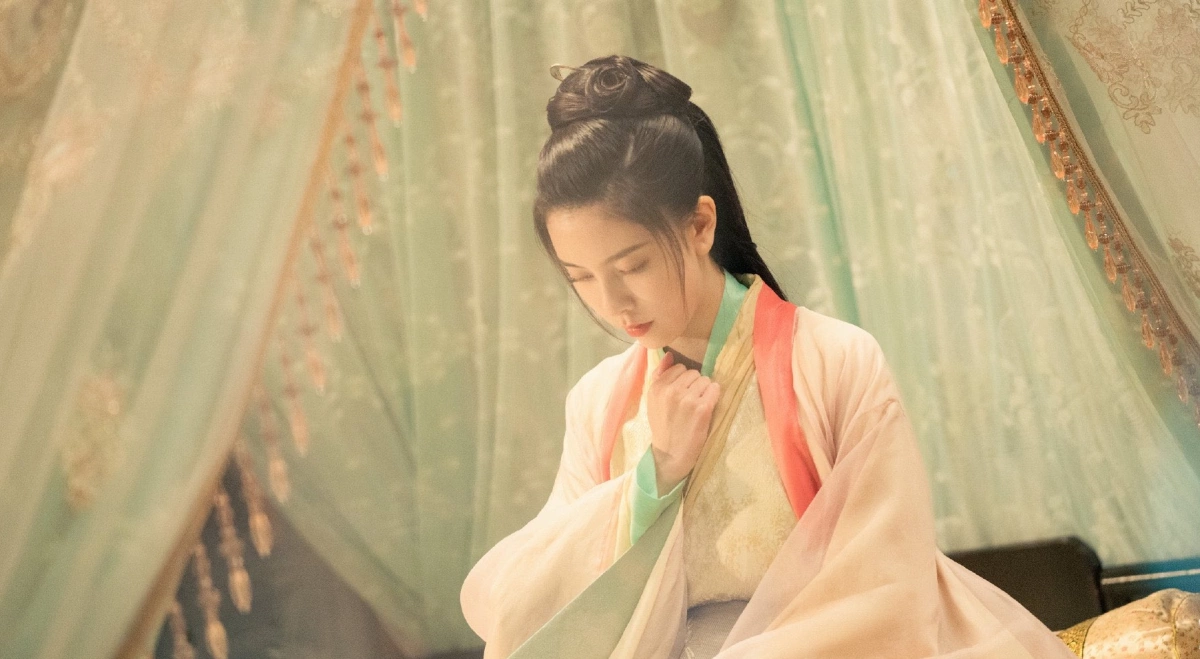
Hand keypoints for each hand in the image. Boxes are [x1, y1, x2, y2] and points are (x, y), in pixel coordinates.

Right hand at [646, 351, 720, 493]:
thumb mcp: (653, 400)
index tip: (681, 394)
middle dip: (694, 385)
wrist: (670, 455)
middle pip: (693, 373)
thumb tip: (669, 355)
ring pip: (705, 380)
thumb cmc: (663, 426)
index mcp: (657, 387)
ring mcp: (687, 399)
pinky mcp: (702, 408)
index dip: (683, 380)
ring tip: (697, 406)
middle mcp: (671, 391)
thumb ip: (659, 375)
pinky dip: (714, 396)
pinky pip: (715, 389)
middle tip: (690, 402)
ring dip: (705, 391)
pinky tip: (707, 408)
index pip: (679, 368)